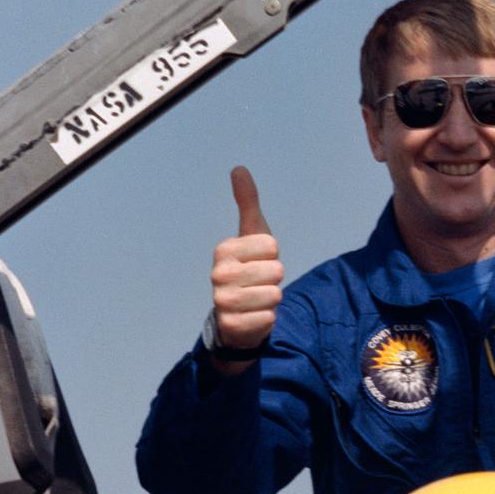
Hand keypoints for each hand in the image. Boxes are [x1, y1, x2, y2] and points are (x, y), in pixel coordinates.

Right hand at [210, 167, 282, 364]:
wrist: (237, 316)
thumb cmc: (249, 269)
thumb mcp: (252, 235)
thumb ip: (247, 203)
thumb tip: (239, 168)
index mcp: (223, 250)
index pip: (272, 246)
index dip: (272, 256)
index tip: (258, 262)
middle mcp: (218, 274)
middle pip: (276, 271)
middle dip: (274, 280)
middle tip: (259, 284)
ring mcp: (223, 301)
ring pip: (275, 295)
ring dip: (271, 299)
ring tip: (256, 299)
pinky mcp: (232, 325)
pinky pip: (269, 317)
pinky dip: (267, 319)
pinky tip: (253, 317)